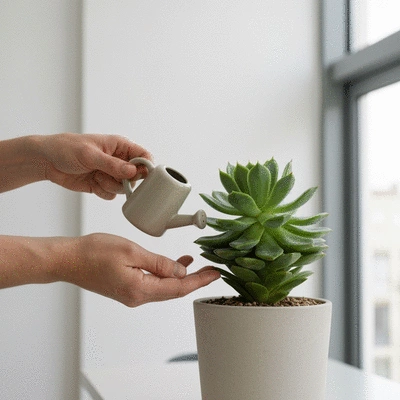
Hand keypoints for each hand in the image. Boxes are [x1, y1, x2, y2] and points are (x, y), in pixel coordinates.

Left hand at [39, 133, 151, 198]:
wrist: (47, 161)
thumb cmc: (66, 149)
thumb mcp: (90, 155)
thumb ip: (113, 165)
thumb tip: (134, 172)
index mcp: (120, 146)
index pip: (144, 156)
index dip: (145, 167)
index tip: (136, 175)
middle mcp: (119, 160)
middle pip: (137, 176)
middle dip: (125, 180)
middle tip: (111, 176)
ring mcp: (111, 173)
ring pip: (125, 188)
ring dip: (112, 186)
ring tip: (97, 177)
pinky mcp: (102, 184)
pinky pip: (112, 195)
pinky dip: (104, 192)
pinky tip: (93, 183)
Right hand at [58, 233, 219, 306]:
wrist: (69, 259)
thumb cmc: (95, 252)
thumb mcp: (132, 252)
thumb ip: (159, 263)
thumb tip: (181, 271)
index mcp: (140, 289)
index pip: (178, 288)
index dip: (199, 281)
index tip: (214, 274)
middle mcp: (137, 297)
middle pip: (173, 290)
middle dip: (194, 279)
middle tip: (211, 269)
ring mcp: (131, 294)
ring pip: (164, 286)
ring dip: (180, 275)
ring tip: (196, 262)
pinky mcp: (127, 288)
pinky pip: (153, 283)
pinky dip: (165, 274)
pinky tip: (172, 263)